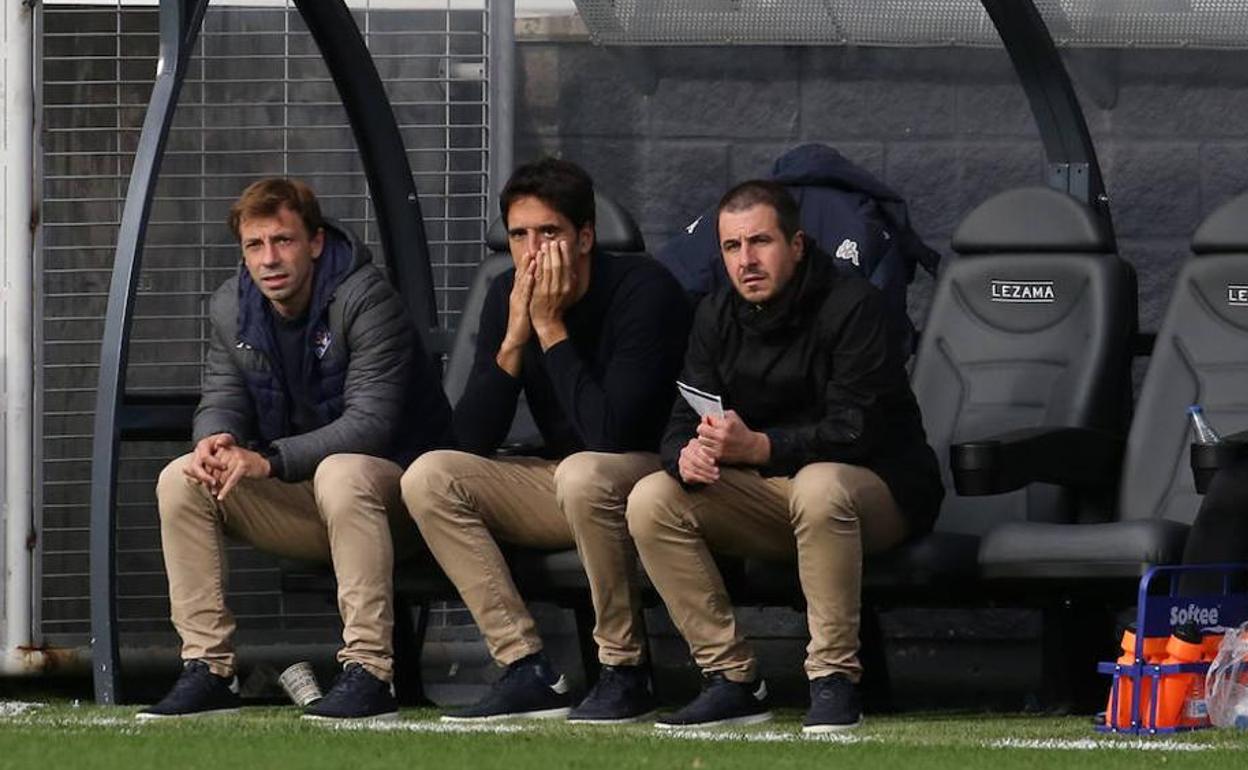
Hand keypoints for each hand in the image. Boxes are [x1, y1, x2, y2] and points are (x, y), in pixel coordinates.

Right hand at [183, 433, 233, 494]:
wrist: (219, 445)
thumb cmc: (223, 442)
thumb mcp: (226, 438)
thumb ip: (225, 439)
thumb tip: (220, 442)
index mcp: (202, 446)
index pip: (205, 457)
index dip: (215, 463)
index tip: (225, 467)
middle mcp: (196, 454)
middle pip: (195, 467)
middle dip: (204, 476)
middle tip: (215, 483)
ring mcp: (194, 462)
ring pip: (192, 474)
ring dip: (203, 482)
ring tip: (213, 489)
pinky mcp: (195, 470)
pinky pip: (194, 478)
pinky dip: (202, 483)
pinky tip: (210, 489)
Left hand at [212, 445, 271, 501]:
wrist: (263, 464)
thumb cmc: (245, 464)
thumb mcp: (230, 460)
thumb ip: (218, 464)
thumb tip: (203, 478)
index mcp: (224, 449)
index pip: (210, 464)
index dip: (207, 475)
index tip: (206, 483)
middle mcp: (230, 451)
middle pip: (215, 470)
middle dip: (212, 482)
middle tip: (211, 490)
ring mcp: (237, 458)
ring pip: (222, 476)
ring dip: (218, 487)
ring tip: (216, 493)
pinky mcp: (243, 466)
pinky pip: (231, 481)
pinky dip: (225, 490)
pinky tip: (221, 496)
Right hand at [497, 251, 535, 375]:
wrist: (516, 336)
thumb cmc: (523, 321)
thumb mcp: (527, 304)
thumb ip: (530, 294)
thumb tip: (536, 285)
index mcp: (519, 292)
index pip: (523, 275)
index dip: (527, 263)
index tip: (533, 251)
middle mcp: (517, 293)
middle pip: (521, 274)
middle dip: (526, 261)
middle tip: (532, 248)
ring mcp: (517, 299)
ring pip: (522, 280)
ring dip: (526, 268)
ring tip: (531, 256)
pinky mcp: (519, 306)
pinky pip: (524, 292)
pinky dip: (527, 282)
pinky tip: (530, 275)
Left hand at [529, 239, 575, 349]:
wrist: (548, 321)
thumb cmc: (557, 306)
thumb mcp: (568, 292)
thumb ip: (571, 280)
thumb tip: (573, 267)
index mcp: (569, 285)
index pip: (569, 265)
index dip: (566, 253)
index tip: (563, 243)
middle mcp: (561, 287)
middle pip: (559, 265)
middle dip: (556, 252)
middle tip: (553, 241)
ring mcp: (550, 290)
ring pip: (549, 269)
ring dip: (547, 256)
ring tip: (545, 245)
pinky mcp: (540, 292)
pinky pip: (539, 276)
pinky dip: (539, 265)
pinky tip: (537, 257)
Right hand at [678, 436, 719, 484]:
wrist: (699, 464)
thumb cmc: (709, 456)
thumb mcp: (711, 452)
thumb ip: (711, 454)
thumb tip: (712, 461)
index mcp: (692, 443)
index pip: (697, 450)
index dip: (705, 456)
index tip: (714, 462)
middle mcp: (685, 452)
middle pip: (695, 460)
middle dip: (707, 467)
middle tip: (717, 471)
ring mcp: (682, 462)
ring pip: (694, 469)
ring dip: (706, 474)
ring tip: (716, 477)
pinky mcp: (682, 472)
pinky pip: (692, 476)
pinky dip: (702, 479)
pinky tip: (710, 480)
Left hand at [696, 410, 769, 465]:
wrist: (750, 447)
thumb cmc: (741, 431)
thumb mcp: (734, 417)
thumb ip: (720, 414)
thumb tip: (706, 416)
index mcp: (726, 425)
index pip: (707, 417)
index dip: (707, 418)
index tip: (709, 420)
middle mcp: (722, 436)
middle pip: (701, 429)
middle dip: (703, 427)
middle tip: (707, 429)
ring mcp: (720, 446)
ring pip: (701, 439)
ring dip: (704, 437)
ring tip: (711, 437)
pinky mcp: (718, 455)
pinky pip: (704, 449)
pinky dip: (706, 446)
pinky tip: (713, 445)